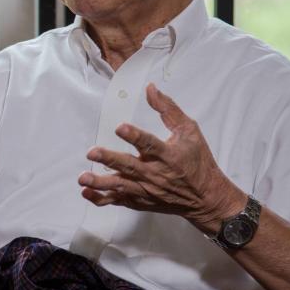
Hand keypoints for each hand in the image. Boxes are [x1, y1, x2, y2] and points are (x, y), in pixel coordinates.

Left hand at [77, 83, 243, 232]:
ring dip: (100, 183)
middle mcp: (156, 174)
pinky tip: (86, 193)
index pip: (149, 144)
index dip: (134, 136)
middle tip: (92, 153)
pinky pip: (119, 201)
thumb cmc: (198, 161)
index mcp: (168, 155)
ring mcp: (147, 190)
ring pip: (121, 186)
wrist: (206, 197)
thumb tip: (150, 88)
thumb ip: (168, 109)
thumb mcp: (189, 131)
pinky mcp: (141, 201)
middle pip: (129, 166)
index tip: (120, 127)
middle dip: (110, 159)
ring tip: (83, 178)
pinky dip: (102, 199)